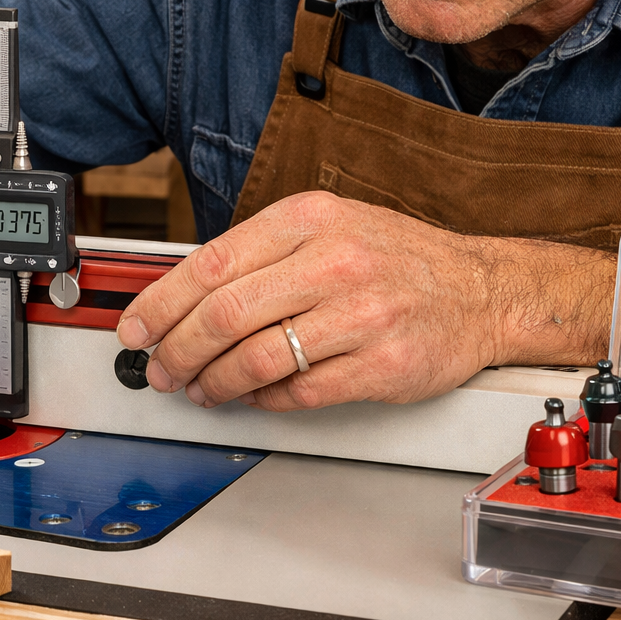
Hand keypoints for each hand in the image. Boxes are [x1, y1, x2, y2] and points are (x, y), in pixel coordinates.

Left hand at [114, 192, 614, 411]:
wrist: (484, 290)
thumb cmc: (399, 259)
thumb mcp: (329, 227)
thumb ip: (263, 255)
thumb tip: (185, 297)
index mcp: (310, 219)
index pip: (212, 263)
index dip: (161, 303)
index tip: (136, 327)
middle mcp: (334, 261)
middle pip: (225, 315)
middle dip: (178, 350)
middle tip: (161, 368)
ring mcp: (361, 315)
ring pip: (256, 359)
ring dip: (215, 382)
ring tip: (202, 388)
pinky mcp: (381, 365)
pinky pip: (299, 392)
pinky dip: (265, 400)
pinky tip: (255, 395)